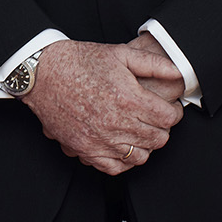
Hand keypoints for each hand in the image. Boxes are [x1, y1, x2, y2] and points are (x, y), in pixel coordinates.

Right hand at [22, 39, 183, 175]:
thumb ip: (152, 64)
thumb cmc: (80, 61)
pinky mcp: (85, 149)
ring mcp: (100, 140)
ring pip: (140, 156)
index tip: (170, 109)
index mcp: (129, 99)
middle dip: (162, 128)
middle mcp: (117, 123)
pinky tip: (123, 146)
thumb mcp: (120, 53)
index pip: (168, 118)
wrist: (44, 73)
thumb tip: (178, 72)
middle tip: (155, 118)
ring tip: (139, 131)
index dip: (174, 113)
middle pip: (158, 139)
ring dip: (145, 144)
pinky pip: (115, 167)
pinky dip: (123, 160)